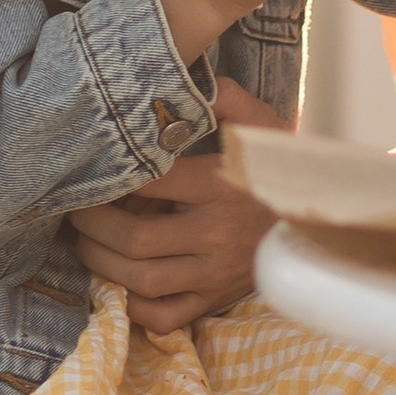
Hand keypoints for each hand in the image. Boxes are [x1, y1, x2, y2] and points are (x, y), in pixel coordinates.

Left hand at [68, 78, 282, 332]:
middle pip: (135, 238)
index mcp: (222, 186)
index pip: (150, 181)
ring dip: (100, 263)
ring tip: (83, 244)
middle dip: (91, 225)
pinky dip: (132, 305)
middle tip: (74, 211)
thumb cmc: (283, 171)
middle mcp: (217, 234)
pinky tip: (118, 281)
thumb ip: (227, 99)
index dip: (110, 177)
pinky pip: (164, 316)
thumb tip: (189, 78)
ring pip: (141, 280)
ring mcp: (215, 274)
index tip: (91, 171)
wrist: (322, 225)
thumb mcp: (264, 126)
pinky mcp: (216, 300)